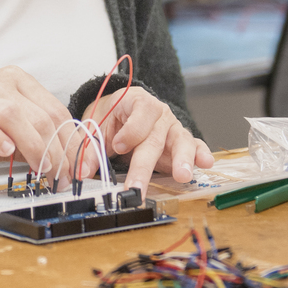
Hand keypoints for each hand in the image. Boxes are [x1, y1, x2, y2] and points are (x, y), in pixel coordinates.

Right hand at [0, 66, 67, 178]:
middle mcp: (0, 82)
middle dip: (55, 151)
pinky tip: (6, 151)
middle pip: (39, 116)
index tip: (76, 167)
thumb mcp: (18, 134)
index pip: (56, 110)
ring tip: (39, 168)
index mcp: (20, 81)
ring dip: (32, 146)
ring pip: (13, 116)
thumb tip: (72, 163)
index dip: (70, 141)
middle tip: (60, 176)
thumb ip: (42, 141)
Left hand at [84, 85, 212, 192]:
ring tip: (182, 176)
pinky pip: (195, 146)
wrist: (122, 111)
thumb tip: (82, 171)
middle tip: (137, 186)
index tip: (118, 146)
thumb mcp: (97, 126)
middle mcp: (159, 114)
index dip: (129, 132)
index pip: (139, 115)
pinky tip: (205, 163)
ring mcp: (173, 128)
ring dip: (182, 159)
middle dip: (144, 165)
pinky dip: (201, 154)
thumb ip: (90, 148)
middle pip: (154, 139)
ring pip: (180, 141)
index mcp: (137, 102)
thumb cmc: (112, 117)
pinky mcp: (182, 141)